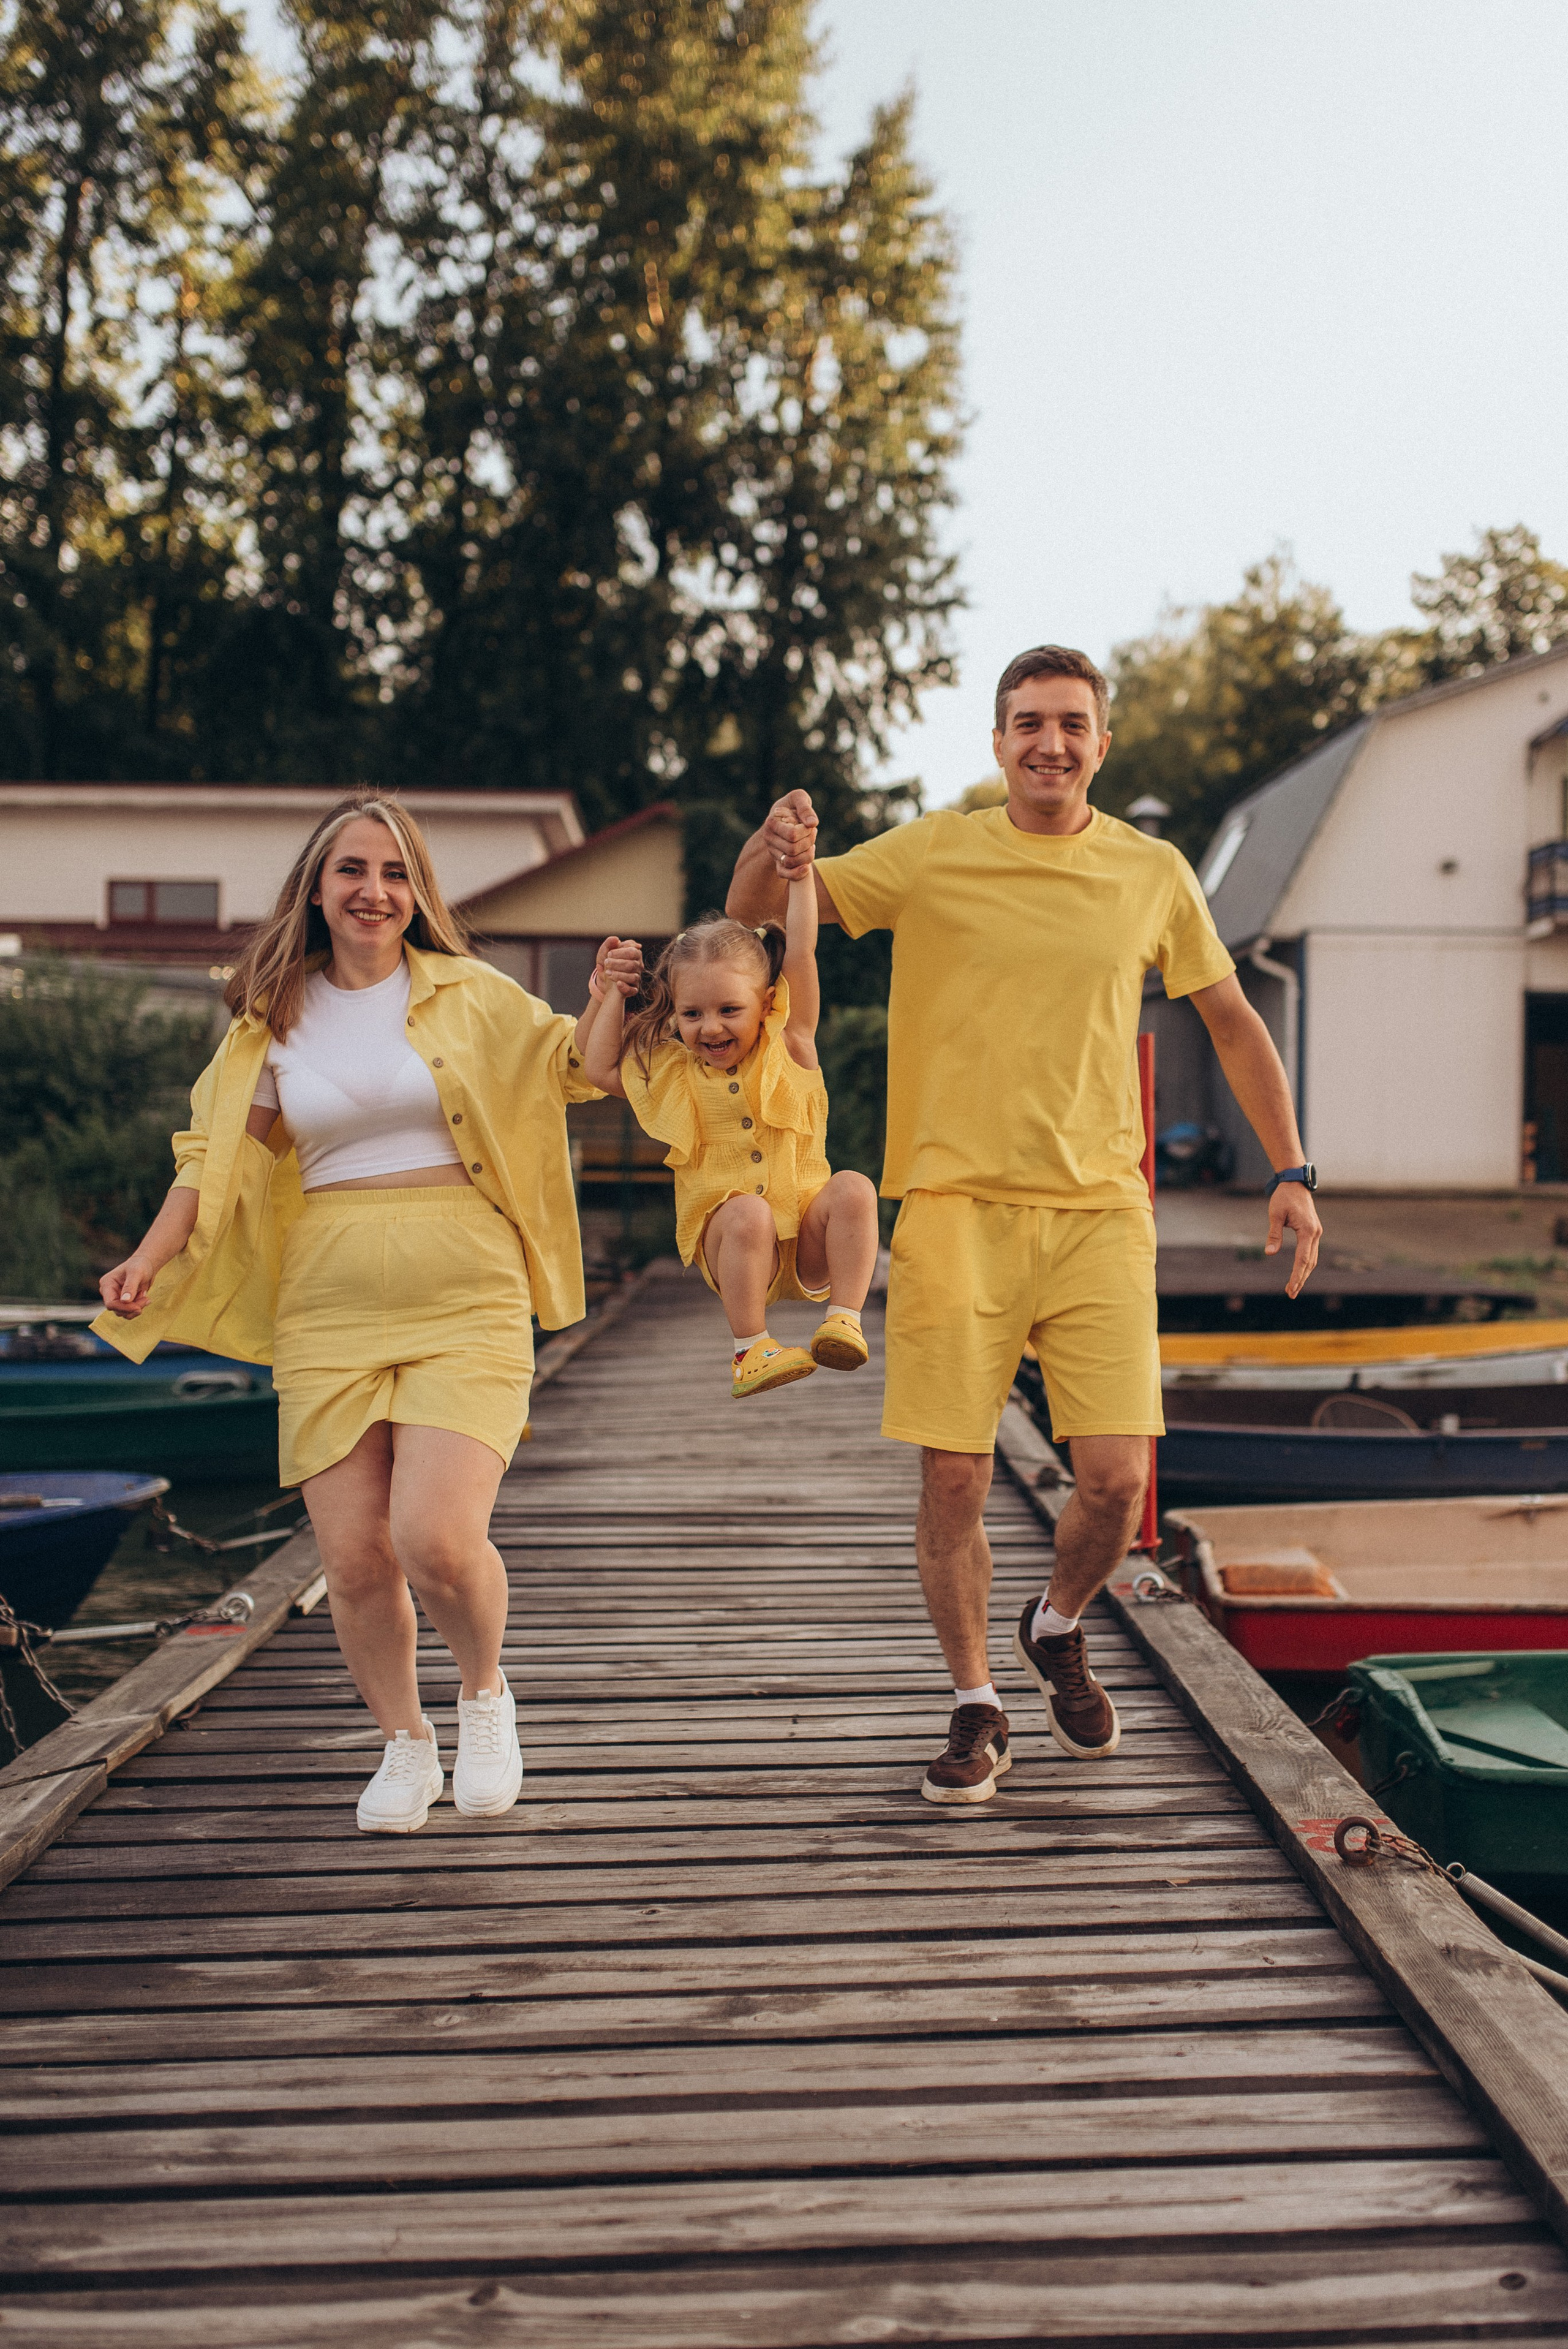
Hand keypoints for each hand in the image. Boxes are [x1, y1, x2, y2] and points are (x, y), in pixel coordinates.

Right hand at [100, 1255, 155, 1318]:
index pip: (110, 1303)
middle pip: (117, 1310)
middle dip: (133, 1307)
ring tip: (146, 1298)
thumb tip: (124, 1301)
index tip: (138, 1307)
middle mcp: (109, 1293)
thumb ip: (130, 1286)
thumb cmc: (140, 1265)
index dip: (124, 1308)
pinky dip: (138, 1307)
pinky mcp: (123, 1302)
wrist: (146, 1265)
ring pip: (124, 1313)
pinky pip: (129, 1312)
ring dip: (137, 1308)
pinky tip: (145, 1298)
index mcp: (107, 1284)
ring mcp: (116, 1298)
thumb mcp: (136, 1273)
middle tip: (146, 1300)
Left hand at [595, 936, 642, 998]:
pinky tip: (617, 983)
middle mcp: (638, 966)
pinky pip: (632, 990)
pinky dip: (625, 987)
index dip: (621, 952)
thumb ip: (608, 944)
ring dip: (619, 974)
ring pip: (633, 977)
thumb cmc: (607, 964)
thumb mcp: (604, 954)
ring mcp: (636, 978)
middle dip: (618, 963)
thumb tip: (616, 939)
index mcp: (634, 954)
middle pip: (632, 965)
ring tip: (607, 973)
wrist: (604, 980)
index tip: (609, 954)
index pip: (633, 952)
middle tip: (606, 963)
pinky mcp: (633, 989)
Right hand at [762, 790, 817, 880]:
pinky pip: (784, 874)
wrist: (783, 818)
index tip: (810, 825)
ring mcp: (773, 851)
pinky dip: (796, 874)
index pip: (792, 835)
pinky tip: (806, 868)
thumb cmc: (793, 805)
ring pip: (791, 862)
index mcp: (772, 822)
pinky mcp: (778, 862)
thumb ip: (805, 807)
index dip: (806, 832)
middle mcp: (769, 839)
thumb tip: (812, 823)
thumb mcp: (799, 798)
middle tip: (813, 834)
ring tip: (811, 845)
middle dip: (809, 842)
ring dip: (807, 855)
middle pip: (793, 849)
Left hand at [1266, 1182, 1321, 1298]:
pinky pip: (1311, 1252)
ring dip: (1304, 1274)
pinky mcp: (1314, 1231)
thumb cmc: (1284, 1197)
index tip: (1290, 1288)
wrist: (1295, 1183)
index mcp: (1308, 1231)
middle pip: (1309, 1263)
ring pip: (1312, 1259)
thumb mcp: (1275, 1214)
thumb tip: (1269, 1253)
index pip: (1303, 1259)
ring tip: (1293, 1287)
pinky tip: (1299, 1272)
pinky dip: (1305, 1264)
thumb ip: (1273, 1234)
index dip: (1297, 1276)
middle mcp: (1316, 1233)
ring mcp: (1316, 1232)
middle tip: (1290, 1294)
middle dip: (1300, 1279)